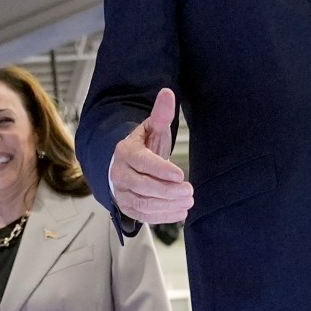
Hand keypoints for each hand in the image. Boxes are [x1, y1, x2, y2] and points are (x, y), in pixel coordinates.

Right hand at [109, 89, 193, 224]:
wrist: (124, 167)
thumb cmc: (142, 148)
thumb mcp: (152, 129)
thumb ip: (161, 114)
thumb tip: (168, 93)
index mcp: (126, 153)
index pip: (142, 162)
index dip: (161, 170)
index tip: (180, 175)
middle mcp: (120, 174)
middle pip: (143, 187)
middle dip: (169, 191)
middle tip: (190, 191)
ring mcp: (122, 193)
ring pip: (144, 204)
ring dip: (168, 206)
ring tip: (188, 202)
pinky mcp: (127, 208)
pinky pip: (144, 217)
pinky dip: (164, 217)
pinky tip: (180, 212)